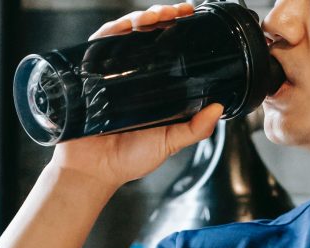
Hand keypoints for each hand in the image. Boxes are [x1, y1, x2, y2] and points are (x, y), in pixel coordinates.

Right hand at [49, 3, 224, 189]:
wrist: (94, 170)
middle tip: (181, 11)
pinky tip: (130, 25)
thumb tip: (219, 108)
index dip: (179, 30)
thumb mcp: (170, 142)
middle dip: (165, 16)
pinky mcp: (90, 72)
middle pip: (149, 34)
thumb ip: (195, 129)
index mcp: (153, 86)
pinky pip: (101, 42)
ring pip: (127, 33)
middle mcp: (132, 75)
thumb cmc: (129, 158)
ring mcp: (111, 72)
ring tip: (160, 15)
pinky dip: (115, 29)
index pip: (167, 49)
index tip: (194, 18)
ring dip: (143, 18)